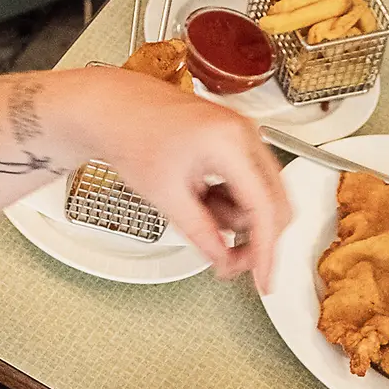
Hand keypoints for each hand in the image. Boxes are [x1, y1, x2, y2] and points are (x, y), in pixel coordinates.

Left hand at [74, 68, 291, 291]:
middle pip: (274, 202)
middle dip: (255, 237)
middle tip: (231, 262)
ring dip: (240, 218)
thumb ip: (202, 234)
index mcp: (229, 143)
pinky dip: (233, 202)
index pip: (263, 208)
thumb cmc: (131, 136)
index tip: (262, 279)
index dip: (264, 251)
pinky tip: (204, 200)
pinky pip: (250, 182)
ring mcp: (243, 134)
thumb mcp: (165, 196)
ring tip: (200, 215)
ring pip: (264, 195)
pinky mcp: (236, 139)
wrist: (113, 108)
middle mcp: (245, 133)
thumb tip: (224, 261)